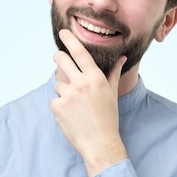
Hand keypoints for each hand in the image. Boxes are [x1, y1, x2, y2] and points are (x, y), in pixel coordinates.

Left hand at [51, 29, 127, 176]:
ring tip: (76, 104)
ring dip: (63, 90)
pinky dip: (60, 106)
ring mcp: (68, 95)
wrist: (100, 143)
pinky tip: (71, 115)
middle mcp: (81, 84)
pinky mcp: (57, 107)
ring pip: (58, 83)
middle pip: (61, 60)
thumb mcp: (112, 93)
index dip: (70, 41)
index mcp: (95, 78)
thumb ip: (113, 73)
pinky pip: (55, 100)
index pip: (80, 53)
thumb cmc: (108, 117)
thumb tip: (121, 58)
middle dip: (58, 57)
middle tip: (58, 58)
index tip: (63, 33)